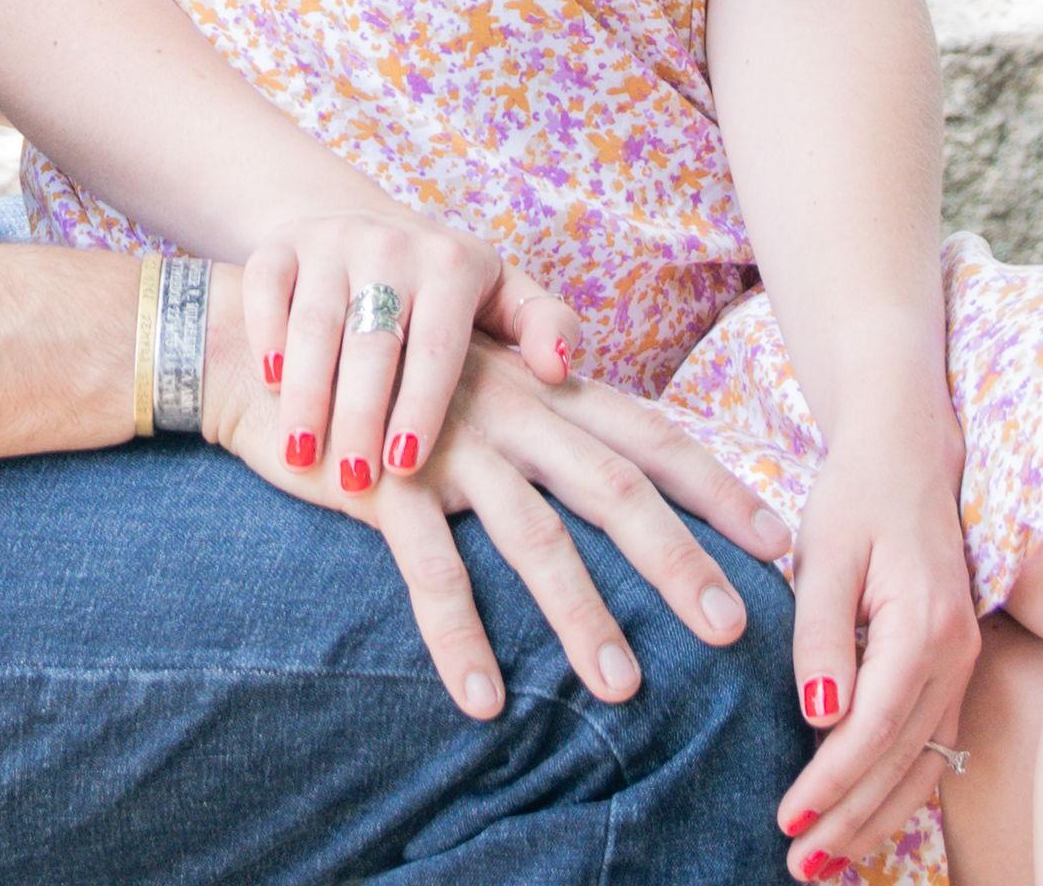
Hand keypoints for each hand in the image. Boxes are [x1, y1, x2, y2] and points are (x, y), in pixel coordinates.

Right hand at [209, 318, 795, 720]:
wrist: (261, 344)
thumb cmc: (383, 370)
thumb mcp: (473, 378)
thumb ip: (546, 413)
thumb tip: (624, 478)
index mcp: (539, 383)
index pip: (649, 433)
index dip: (717, 484)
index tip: (781, 544)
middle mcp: (508, 405)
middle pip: (611, 485)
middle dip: (676, 559)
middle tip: (732, 629)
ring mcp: (447, 442)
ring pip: (531, 534)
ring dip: (579, 613)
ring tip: (619, 686)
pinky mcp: (382, 481)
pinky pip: (430, 569)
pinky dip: (457, 637)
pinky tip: (482, 700)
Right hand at [242, 208, 579, 500]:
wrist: (362, 235)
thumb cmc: (443, 294)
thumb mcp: (501, 298)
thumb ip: (542, 327)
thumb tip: (559, 365)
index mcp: (452, 262)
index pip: (437, 345)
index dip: (421, 406)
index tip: (406, 463)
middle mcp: (391, 242)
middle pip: (373, 340)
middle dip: (361, 413)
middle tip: (355, 476)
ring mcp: (331, 240)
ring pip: (316, 321)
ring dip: (308, 391)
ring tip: (302, 451)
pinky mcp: (281, 244)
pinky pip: (268, 286)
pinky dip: (267, 335)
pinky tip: (270, 384)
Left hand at [770, 426, 983, 875]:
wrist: (907, 457)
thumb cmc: (857, 495)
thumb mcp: (828, 551)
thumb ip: (821, 632)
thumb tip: (818, 716)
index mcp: (924, 627)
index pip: (874, 730)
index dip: (830, 783)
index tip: (786, 820)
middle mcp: (954, 657)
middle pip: (902, 763)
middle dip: (850, 820)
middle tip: (797, 865)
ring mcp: (961, 667)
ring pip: (923, 766)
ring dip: (876, 819)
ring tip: (825, 863)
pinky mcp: (952, 670)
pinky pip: (931, 748)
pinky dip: (898, 791)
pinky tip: (865, 820)